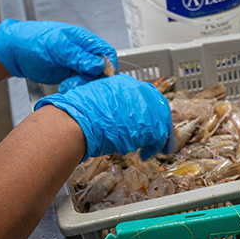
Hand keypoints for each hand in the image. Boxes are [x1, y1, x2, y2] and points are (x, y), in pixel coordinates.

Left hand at [0, 19, 117, 84]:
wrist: (13, 52)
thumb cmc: (31, 42)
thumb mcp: (56, 47)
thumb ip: (77, 56)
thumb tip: (98, 65)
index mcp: (82, 39)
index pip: (106, 52)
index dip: (109, 66)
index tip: (106, 79)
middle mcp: (82, 51)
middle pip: (102, 67)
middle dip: (100, 78)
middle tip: (90, 86)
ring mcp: (77, 63)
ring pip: (93, 77)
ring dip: (89, 85)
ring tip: (77, 87)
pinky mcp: (70, 74)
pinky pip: (83, 83)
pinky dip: (81, 88)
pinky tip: (72, 89)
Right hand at [35, 75, 172, 160]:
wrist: (78, 122)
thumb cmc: (78, 114)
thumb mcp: (94, 98)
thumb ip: (109, 104)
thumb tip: (110, 114)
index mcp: (125, 83)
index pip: (144, 96)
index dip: (146, 111)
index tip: (146, 121)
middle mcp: (139, 91)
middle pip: (158, 108)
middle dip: (158, 124)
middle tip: (157, 137)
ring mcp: (148, 108)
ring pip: (162, 124)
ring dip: (157, 139)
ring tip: (150, 150)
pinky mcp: (153, 126)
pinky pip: (160, 139)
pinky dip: (153, 149)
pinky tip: (145, 155)